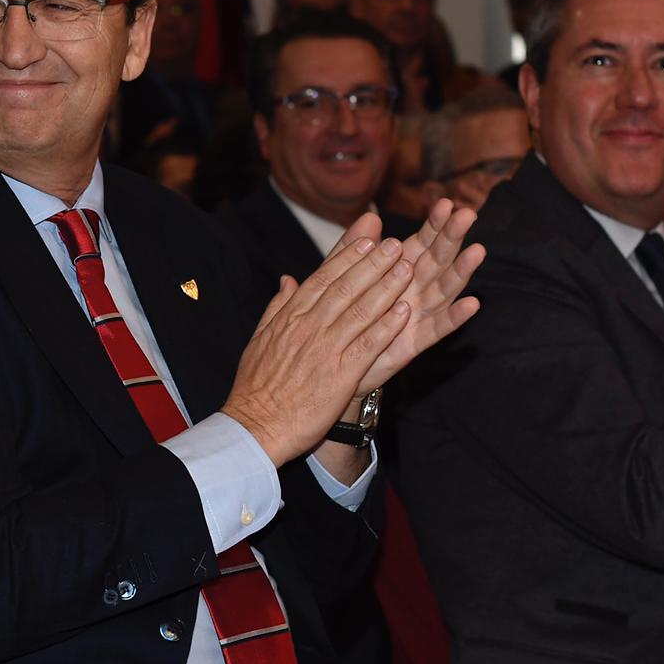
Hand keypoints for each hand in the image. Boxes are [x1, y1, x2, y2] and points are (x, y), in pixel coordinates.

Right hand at [222, 224, 415, 467]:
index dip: (348, 256)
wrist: (256, 425)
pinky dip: (388, 325)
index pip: (323, 278)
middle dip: (373, 263)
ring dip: (386, 287)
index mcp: (290, 316)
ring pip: (361, 310)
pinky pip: (369, 344)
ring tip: (407, 267)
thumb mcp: (259, 338)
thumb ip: (277, 306)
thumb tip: (287, 280)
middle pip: (346, 287)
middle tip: (396, 243)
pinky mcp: (341, 374)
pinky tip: (405, 310)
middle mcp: (309, 327)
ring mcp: (326, 349)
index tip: (368, 238)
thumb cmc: (256, 386)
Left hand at [353, 197, 482, 389]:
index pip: (423, 242)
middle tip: (468, 214)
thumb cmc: (342, 313)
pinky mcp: (414, 342)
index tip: (447, 203)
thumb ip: (356, 248)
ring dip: (462, 270)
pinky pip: (438, 328)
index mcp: (400, 270)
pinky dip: (455, 317)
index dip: (435, 224)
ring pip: (444, 289)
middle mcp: (415, 290)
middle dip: (453, 237)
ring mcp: (418, 315)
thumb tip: (370, 216)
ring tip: (477, 250)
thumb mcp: (343, 276)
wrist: (331, 360)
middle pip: (438, 260)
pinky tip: (472, 303)